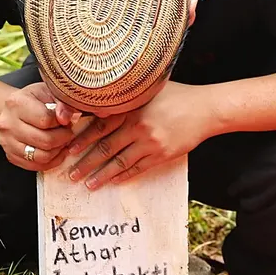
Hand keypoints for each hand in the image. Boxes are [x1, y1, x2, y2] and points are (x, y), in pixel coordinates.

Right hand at [0, 82, 82, 170]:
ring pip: (41, 156)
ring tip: (63, 141)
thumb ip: (62, 103)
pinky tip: (56, 151)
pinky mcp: (10, 156)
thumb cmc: (36, 99)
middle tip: (68, 132)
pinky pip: (36, 166)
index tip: (65, 120)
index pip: (45, 120)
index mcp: (16, 103)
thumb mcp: (50, 92)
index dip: (61, 122)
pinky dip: (51, 161)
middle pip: (44, 140)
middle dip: (63, 138)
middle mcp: (8, 123)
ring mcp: (7, 142)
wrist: (16, 108)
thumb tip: (66, 118)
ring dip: (58, 151)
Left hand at [66, 82, 213, 188]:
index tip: (69, 150)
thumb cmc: (176, 96)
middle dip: (86, 163)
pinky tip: (113, 181)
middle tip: (71, 173)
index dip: (82, 139)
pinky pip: (138, 168)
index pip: (99, 126)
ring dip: (101, 175)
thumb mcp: (148, 90)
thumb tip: (98, 106)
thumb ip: (126, 98)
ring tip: (88, 184)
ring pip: (119, 162)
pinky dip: (124, 176)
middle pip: (105, 148)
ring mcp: (150, 142)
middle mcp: (138, 126)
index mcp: (131, 108)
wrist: (205, 109)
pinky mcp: (162, 154)